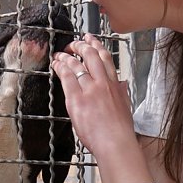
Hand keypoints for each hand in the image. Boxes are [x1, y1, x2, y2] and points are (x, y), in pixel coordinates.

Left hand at [50, 34, 135, 155]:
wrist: (115, 144)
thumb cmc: (120, 131)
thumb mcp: (126, 107)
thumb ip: (122, 92)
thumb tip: (123, 84)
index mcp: (115, 85)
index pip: (105, 58)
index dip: (96, 45)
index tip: (90, 39)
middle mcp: (102, 84)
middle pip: (90, 56)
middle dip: (80, 46)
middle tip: (72, 44)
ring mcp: (89, 90)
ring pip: (76, 65)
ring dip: (66, 56)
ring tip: (60, 54)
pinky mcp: (76, 100)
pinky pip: (67, 77)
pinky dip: (60, 68)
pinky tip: (56, 65)